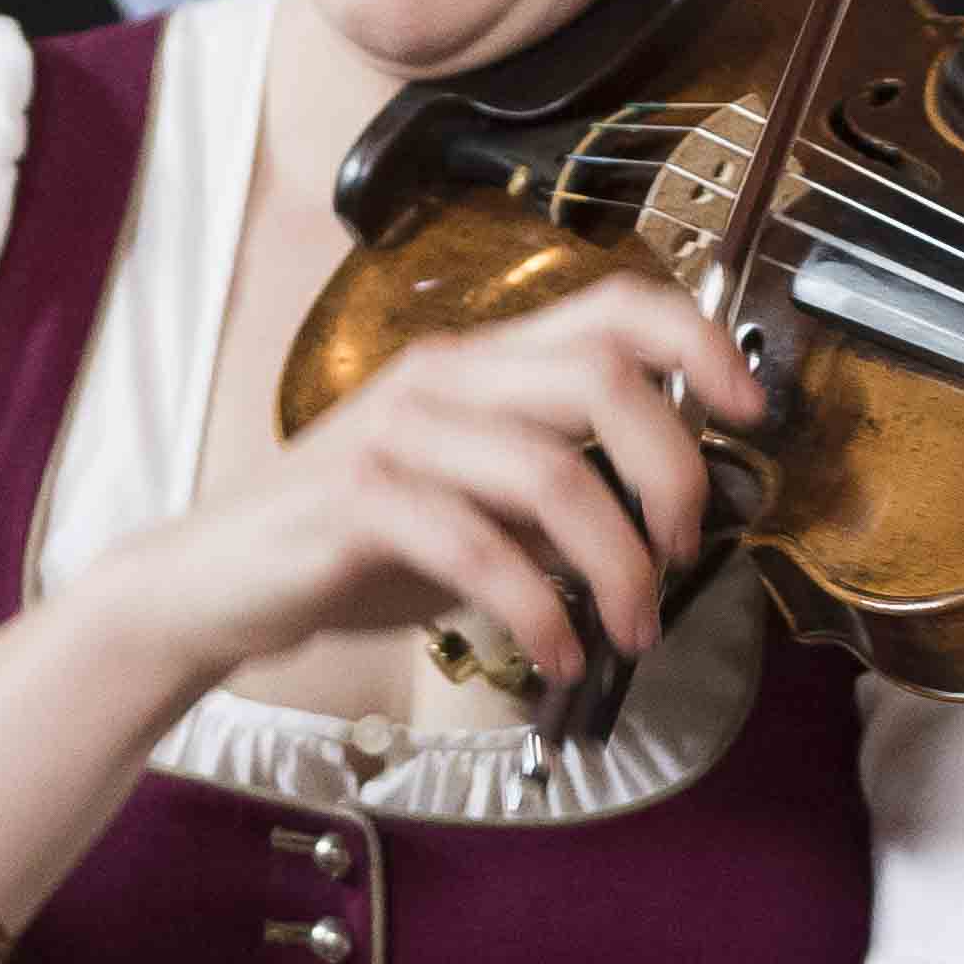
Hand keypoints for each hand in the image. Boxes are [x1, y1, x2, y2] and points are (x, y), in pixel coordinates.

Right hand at [130, 272, 768, 695]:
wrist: (213, 584)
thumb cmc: (351, 546)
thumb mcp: (473, 508)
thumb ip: (558, 498)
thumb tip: (663, 519)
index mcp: (479, 364)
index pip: (610, 307)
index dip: (697, 344)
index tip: (751, 411)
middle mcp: (442, 381)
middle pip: (601, 380)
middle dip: (671, 473)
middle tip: (681, 552)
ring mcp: (397, 436)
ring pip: (552, 474)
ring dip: (617, 566)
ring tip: (629, 629)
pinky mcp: (359, 502)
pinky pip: (478, 549)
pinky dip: (538, 614)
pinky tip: (556, 656)